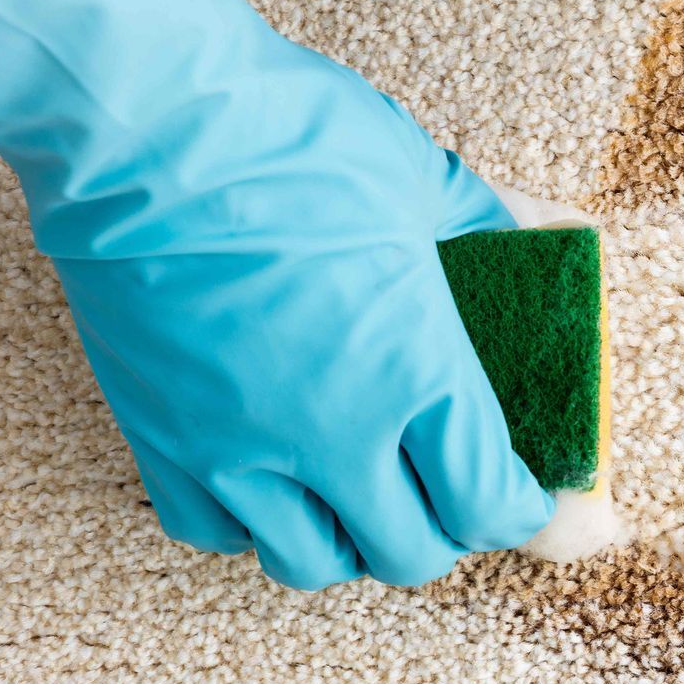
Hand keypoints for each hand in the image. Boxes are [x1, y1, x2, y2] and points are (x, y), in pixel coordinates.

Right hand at [0, 0, 550, 588]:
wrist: (140, 121)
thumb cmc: (287, 138)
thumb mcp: (423, 179)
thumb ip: (494, 230)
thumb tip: (543, 237)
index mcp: (414, 371)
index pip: (493, 504)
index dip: (531, 516)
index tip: (541, 504)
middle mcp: (331, 432)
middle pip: (412, 554)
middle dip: (449, 530)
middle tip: (452, 488)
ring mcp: (238, 447)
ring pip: (312, 563)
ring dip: (353, 540)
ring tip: (363, 490)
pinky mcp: (161, 439)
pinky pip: (215, 534)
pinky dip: (254, 524)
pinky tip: (273, 475)